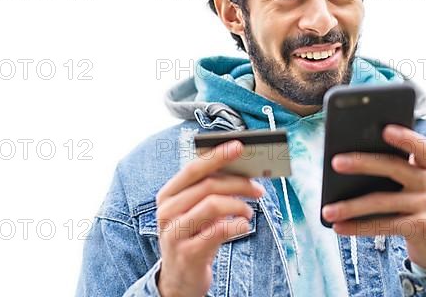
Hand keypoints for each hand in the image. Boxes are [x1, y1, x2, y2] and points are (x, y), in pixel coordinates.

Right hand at [155, 140, 264, 296]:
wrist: (179, 278)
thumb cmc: (193, 236)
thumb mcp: (194, 211)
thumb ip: (209, 191)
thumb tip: (240, 169)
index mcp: (168, 195)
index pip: (193, 168)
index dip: (217, 155)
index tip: (239, 147)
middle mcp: (167, 211)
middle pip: (208, 185)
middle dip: (238, 183)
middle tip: (258, 188)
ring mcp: (175, 233)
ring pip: (213, 205)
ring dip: (238, 205)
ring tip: (248, 211)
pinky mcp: (188, 253)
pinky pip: (219, 231)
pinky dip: (237, 225)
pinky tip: (243, 226)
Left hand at [321, 125, 425, 268]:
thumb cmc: (412, 204)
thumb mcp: (409, 185)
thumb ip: (391, 171)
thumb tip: (347, 162)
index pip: (421, 146)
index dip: (405, 137)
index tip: (385, 129)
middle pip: (394, 167)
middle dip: (363, 163)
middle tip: (335, 162)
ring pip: (382, 201)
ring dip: (350, 206)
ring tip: (327, 210)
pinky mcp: (422, 228)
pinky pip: (384, 225)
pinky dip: (358, 227)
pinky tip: (339, 226)